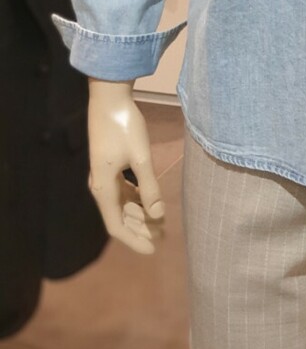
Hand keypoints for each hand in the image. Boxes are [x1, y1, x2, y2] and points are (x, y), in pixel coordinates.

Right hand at [87, 78, 166, 254]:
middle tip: (163, 236)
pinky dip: (136, 199)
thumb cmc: (125, 127)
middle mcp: (100, 186)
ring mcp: (104, 175)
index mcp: (103, 188)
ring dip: (139, 214)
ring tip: (160, 222)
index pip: (116, 226)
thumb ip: (149, 187)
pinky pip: (122, 190)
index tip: (153, 249)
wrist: (109, 99)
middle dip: (140, 229)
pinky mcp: (110, 165)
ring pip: (121, 204)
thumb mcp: (141, 157)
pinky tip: (149, 202)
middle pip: (120, 217)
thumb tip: (157, 216)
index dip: (134, 240)